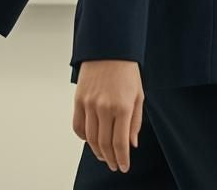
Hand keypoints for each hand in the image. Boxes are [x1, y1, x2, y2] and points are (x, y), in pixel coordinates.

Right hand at [73, 59, 143, 173]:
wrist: (109, 49)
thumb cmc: (127, 71)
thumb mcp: (139, 96)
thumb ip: (135, 122)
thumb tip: (132, 144)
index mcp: (122, 107)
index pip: (120, 142)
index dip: (121, 158)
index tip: (122, 167)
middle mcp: (104, 107)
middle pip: (104, 143)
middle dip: (110, 158)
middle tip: (113, 165)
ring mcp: (89, 104)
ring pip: (90, 138)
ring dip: (97, 151)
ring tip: (104, 156)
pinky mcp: (78, 100)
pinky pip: (78, 126)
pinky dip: (83, 137)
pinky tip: (90, 141)